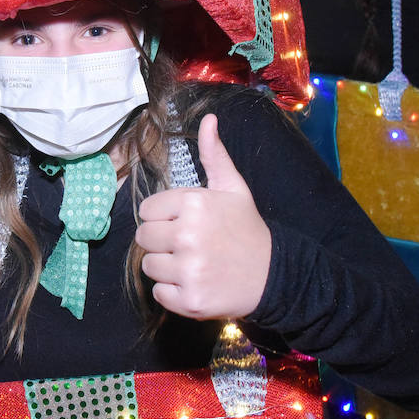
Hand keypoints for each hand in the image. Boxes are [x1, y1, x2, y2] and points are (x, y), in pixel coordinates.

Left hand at [135, 114, 270, 319]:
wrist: (274, 275)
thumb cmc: (246, 228)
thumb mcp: (233, 188)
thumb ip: (214, 154)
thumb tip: (209, 118)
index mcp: (194, 204)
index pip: (147, 211)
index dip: (163, 217)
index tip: (184, 222)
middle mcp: (188, 235)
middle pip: (143, 239)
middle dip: (161, 242)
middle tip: (187, 245)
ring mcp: (189, 270)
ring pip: (149, 267)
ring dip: (166, 267)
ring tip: (193, 263)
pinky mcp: (190, 300)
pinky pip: (159, 294)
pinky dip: (173, 292)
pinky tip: (195, 282)